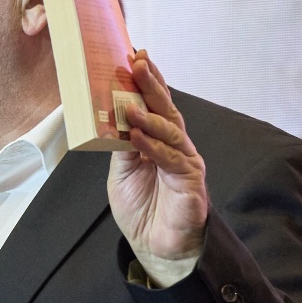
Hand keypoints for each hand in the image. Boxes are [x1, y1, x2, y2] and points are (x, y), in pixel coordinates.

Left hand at [107, 50, 207, 262]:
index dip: (148, 81)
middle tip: (138, 63)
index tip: (136, 55)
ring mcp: (185, 162)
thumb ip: (120, 146)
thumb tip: (110, 118)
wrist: (157, 247)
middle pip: (166, 110)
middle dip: (152, 86)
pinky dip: (152, 147)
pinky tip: (136, 137)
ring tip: (130, 105)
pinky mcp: (190, 182)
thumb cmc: (142, 209)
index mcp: (160, 141)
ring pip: (170, 132)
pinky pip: (170, 160)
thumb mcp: (122, 173)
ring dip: (149, 116)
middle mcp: (176, 146)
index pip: (155, 106)